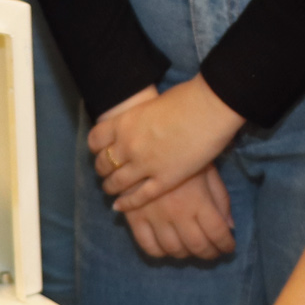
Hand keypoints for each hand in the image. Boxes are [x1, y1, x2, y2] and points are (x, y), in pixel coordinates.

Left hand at [92, 75, 243, 210]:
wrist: (208, 108)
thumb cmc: (186, 98)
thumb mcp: (152, 105)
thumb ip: (142, 119)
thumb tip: (143, 123)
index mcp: (124, 123)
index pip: (96, 140)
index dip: (96, 148)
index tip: (101, 150)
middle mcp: (128, 145)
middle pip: (104, 163)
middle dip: (103, 169)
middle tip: (107, 173)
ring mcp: (145, 165)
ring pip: (117, 183)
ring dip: (111, 187)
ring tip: (112, 190)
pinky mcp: (163, 180)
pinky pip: (139, 196)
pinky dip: (127, 202)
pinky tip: (121, 206)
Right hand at [123, 165, 235, 260]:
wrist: (145, 145)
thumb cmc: (182, 156)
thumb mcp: (208, 172)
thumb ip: (221, 199)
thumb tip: (230, 227)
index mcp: (198, 200)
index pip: (217, 233)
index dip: (226, 245)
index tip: (229, 247)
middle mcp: (177, 213)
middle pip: (197, 246)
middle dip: (210, 253)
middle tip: (214, 252)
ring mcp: (155, 217)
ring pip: (174, 250)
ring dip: (187, 255)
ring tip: (192, 249)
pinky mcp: (135, 218)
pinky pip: (148, 246)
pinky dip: (161, 253)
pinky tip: (168, 247)